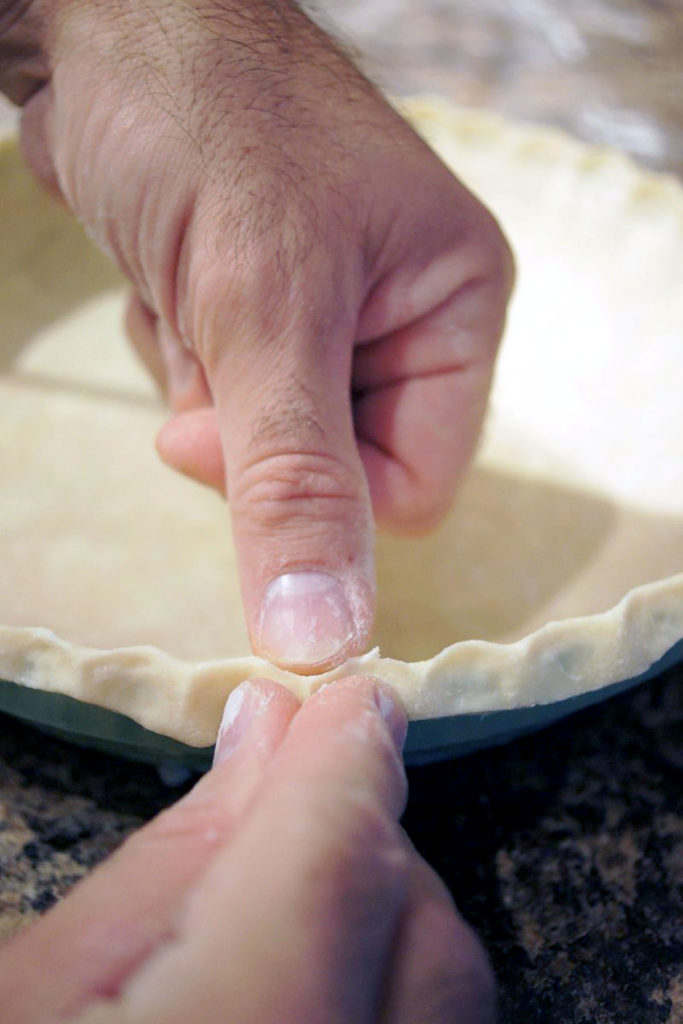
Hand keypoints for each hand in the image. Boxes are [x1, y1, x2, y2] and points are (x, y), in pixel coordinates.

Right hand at [0, 678, 494, 1022]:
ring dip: (385, 925)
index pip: (337, 864)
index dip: (349, 759)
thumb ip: (174, 861)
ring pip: (450, 1002)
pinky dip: (388, 998)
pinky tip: (309, 991)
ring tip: (280, 919)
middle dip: (366, 846)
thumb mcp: (33, 993)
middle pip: (426, 936)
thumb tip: (267, 732)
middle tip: (284, 820)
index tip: (352, 700)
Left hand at [2, 0, 512, 670]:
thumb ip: (296, 483)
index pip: (413, 487)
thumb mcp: (263, 312)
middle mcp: (404, 317)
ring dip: (201, 382)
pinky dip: (175, 353)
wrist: (108, 22)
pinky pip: (217, 394)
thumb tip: (326, 638)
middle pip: (331, 468)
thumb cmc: (211, 123)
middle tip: (205, 342)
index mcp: (453, 307)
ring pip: (264, 439)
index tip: (228, 432)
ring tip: (187, 282)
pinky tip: (167, 273)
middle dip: (245, 426)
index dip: (319, 491)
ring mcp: (328, 315)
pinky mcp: (258, 309)